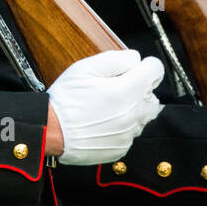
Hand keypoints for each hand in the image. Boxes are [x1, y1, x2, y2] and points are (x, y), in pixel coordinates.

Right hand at [46, 49, 162, 165]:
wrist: (50, 132)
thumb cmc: (65, 100)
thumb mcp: (86, 68)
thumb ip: (117, 58)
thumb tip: (135, 58)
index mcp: (126, 91)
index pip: (156, 70)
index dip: (144, 65)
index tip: (134, 69)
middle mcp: (132, 114)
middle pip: (153, 96)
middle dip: (140, 89)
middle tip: (117, 88)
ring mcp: (128, 134)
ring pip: (143, 116)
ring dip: (132, 109)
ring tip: (108, 106)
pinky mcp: (121, 147)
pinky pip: (131, 132)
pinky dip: (122, 126)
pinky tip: (103, 121)